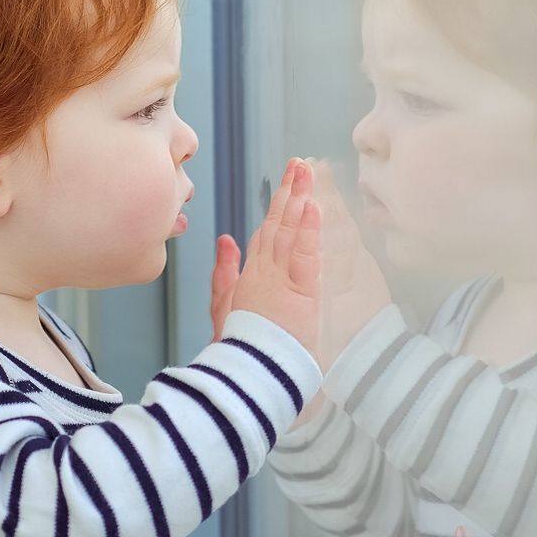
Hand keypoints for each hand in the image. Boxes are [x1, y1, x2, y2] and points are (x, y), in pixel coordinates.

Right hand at [211, 156, 389, 367]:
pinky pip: (304, 253)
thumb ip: (225, 272)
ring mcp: (279, 279)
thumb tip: (226, 239)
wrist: (247, 372)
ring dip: (299, 199)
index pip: (267, 234)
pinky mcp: (298, 292)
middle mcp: (263, 272)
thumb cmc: (239, 347)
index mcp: (250, 276)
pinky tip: (312, 205)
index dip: (277, 207)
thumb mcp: (224, 308)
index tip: (287, 185)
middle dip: (288, 192)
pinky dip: (308, 229)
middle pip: (276, 224)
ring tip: (307, 172)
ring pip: (289, 231)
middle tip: (299, 164)